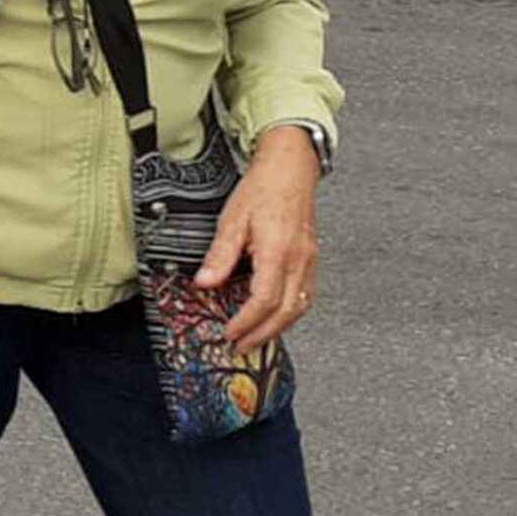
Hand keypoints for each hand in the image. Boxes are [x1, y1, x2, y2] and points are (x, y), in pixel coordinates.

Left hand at [197, 127, 322, 350]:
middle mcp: (299, 261)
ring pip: (300, 307)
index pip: (263, 300)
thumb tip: (204, 283)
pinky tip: (275, 314)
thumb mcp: (232, 220)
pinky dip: (290, 311)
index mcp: (278, 252)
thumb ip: (219, 255)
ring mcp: (309, 261)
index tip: (229, 332)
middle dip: (263, 334)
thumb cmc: (262, 190)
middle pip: (285, 311)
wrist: (290, 169)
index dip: (246, 322)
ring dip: (278, 327)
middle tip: (242, 345)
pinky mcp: (312, 259)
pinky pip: (306, 295)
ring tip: (256, 336)